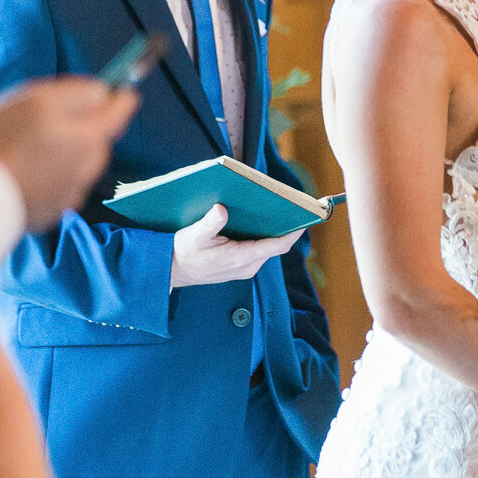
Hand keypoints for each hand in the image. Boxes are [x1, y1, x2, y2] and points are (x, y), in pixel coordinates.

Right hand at [0, 78, 137, 228]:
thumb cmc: (6, 141)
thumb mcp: (39, 99)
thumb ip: (79, 93)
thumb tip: (103, 93)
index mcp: (90, 138)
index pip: (120, 112)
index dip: (121, 97)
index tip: (123, 91)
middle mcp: (89, 167)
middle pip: (98, 138)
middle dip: (85, 126)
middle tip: (53, 117)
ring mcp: (72, 192)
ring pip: (80, 162)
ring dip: (67, 151)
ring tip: (32, 145)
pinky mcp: (54, 210)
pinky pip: (61, 184)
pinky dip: (51, 174)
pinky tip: (26, 169)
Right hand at [171, 204, 302, 287]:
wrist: (170, 271)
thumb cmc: (183, 253)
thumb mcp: (194, 235)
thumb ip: (210, 223)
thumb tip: (221, 208)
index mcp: (241, 258)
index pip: (278, 245)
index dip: (294, 232)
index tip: (306, 218)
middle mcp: (247, 266)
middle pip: (276, 245)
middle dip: (284, 227)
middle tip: (292, 207)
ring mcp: (244, 269)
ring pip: (267, 248)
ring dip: (272, 232)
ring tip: (276, 211)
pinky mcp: (239, 267)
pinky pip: (258, 251)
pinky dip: (262, 238)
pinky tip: (256, 223)